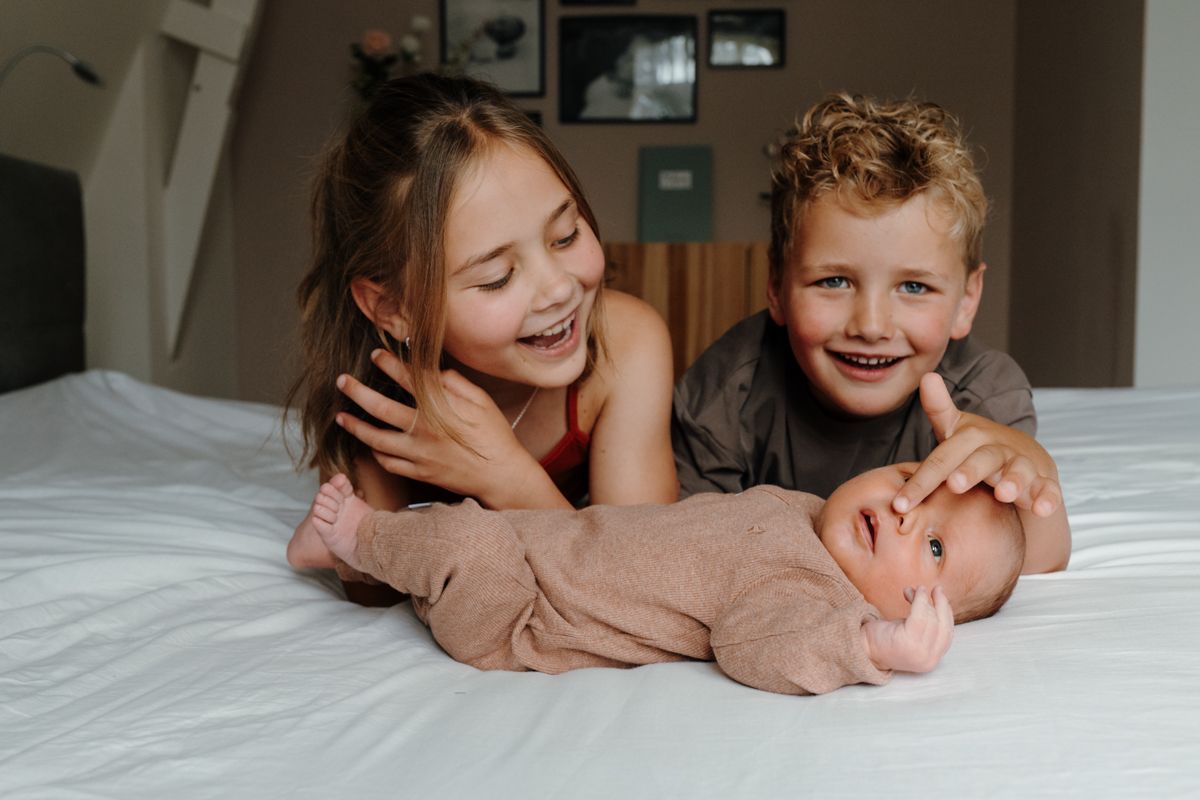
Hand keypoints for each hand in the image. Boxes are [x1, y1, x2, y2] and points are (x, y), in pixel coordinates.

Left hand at [335, 349, 546, 507]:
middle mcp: (424, 430)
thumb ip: (455, 382)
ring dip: (356, 427)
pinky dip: (376, 453)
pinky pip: (389, 463)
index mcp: (439, 408)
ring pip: (377, 440)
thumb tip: (433, 371)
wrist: (501, 476)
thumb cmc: (495, 435)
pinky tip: (370, 445)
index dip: (388, 364)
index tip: (375, 355)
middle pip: (380, 408)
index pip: (407, 379)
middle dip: (357, 392)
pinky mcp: (420, 472)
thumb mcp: (482, 400)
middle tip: (342, 381)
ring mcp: (419, 454)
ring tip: (341, 417)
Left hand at [862, 585, 953, 672]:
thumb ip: (928, 626)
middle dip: (941, 605)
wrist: (862, 646)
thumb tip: (940, 601)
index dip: (947, 614)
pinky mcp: (907, 642)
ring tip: (918, 589)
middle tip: (937, 589)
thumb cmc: (886, 638)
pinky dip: (918, 600)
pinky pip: (919, 616)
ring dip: (925, 600)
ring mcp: (919, 653)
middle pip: (942, 626)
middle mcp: (928, 660)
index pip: (947, 635)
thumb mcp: (912, 634)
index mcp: (931, 660)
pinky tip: (912, 592)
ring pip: (930, 619)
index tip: (942, 599)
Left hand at [892, 373, 1062, 518]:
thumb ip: (938, 408)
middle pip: (983, 459)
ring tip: (1004, 494)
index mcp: (972, 438)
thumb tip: (926, 375)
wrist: (1024, 459)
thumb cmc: (977, 448)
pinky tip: (1042, 508)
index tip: (900, 503)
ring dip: (1014, 481)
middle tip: (954, 484)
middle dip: (969, 471)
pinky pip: (1048, 489)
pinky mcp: (1043, 482)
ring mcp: (1023, 465)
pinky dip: (1047, 497)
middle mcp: (998, 448)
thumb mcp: (954, 430)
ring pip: (1019, 471)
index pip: (943, 457)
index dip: (922, 479)